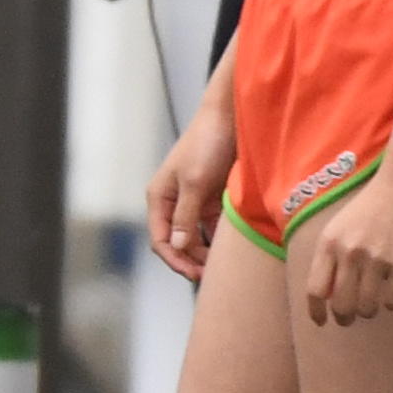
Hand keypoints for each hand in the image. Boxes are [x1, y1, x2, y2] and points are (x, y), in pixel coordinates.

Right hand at [147, 95, 234, 282]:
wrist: (232, 116)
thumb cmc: (207, 143)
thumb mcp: (195, 182)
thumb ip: (186, 216)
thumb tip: (177, 246)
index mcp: (159, 197)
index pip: (160, 239)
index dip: (174, 260)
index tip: (195, 275)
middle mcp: (174, 201)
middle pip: (177, 242)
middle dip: (191, 260)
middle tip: (212, 276)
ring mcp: (194, 200)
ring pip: (196, 237)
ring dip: (206, 253)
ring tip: (223, 266)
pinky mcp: (214, 198)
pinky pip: (214, 227)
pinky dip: (220, 239)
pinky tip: (232, 249)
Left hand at [292, 158, 392, 330]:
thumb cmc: (369, 206)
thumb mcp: (339, 226)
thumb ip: (330, 256)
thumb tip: (325, 295)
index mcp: (329, 243)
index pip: (315, 289)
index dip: (316, 312)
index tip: (321, 322)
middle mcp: (350, 252)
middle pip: (341, 305)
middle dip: (344, 318)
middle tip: (348, 319)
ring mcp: (377, 258)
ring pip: (368, 307)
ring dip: (369, 312)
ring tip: (371, 305)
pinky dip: (392, 303)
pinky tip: (392, 295)